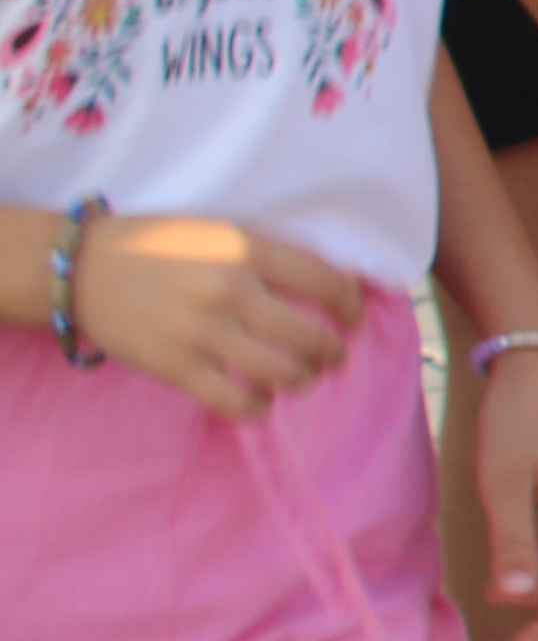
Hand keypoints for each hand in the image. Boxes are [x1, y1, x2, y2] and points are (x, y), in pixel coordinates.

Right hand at [62, 208, 367, 419]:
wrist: (80, 267)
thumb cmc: (157, 244)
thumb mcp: (221, 232)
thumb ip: (269, 255)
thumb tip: (331, 284)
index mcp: (246, 249)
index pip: (326, 281)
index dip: (351, 305)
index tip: (354, 318)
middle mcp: (230, 290)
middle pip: (310, 335)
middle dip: (332, 351)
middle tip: (333, 356)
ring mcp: (202, 332)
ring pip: (281, 373)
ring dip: (303, 380)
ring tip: (302, 377)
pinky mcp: (175, 367)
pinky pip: (234, 402)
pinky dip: (257, 408)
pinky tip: (261, 400)